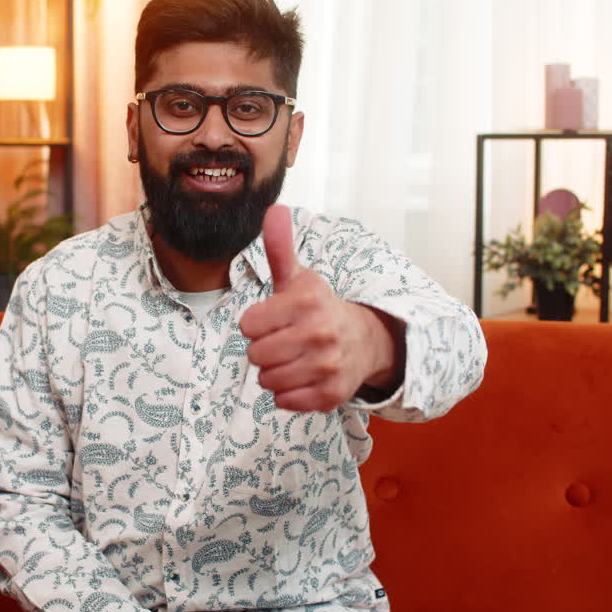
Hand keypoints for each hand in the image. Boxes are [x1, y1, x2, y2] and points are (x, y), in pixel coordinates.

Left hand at [239, 205, 399, 412]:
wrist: (363, 341)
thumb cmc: (318, 308)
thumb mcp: (298, 277)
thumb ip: (280, 247)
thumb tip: (274, 209)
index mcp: (306, 302)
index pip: (248, 325)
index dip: (256, 323)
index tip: (274, 319)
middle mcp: (319, 333)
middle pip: (255, 355)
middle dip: (264, 349)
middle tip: (284, 340)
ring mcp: (327, 366)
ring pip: (267, 380)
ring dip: (274, 372)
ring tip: (294, 358)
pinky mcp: (330, 395)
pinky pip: (284, 402)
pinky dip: (288, 393)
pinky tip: (302, 376)